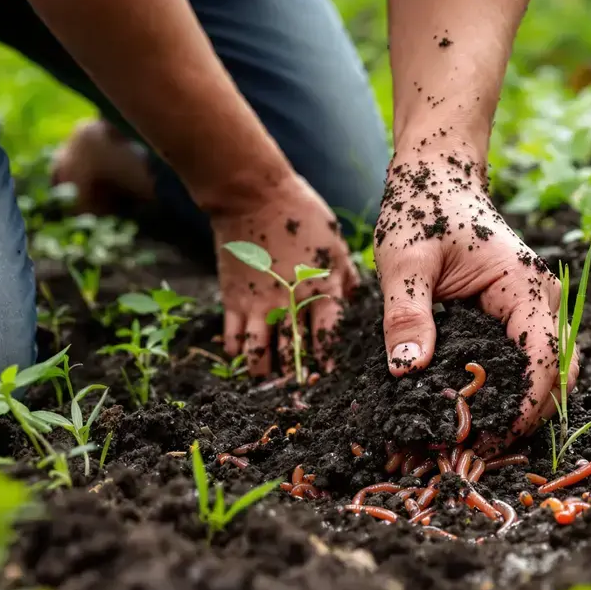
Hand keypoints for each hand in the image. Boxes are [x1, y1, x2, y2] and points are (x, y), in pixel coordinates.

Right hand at [214, 172, 358, 376]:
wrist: (254, 195)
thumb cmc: (302, 215)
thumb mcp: (335, 243)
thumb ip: (346, 277)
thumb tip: (357, 301)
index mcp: (321, 290)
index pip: (330, 338)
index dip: (330, 362)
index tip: (331, 379)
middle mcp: (291, 304)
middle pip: (295, 353)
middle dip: (298, 377)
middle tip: (300, 394)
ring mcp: (259, 304)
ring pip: (261, 353)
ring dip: (265, 373)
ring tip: (268, 385)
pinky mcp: (233, 299)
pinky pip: (233, 337)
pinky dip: (236, 353)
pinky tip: (242, 360)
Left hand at [374, 148, 578, 441]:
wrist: (435, 178)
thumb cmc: (422, 209)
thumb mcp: (404, 260)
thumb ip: (407, 315)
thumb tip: (407, 371)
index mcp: (522, 285)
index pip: (543, 356)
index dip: (525, 403)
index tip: (490, 435)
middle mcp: (538, 300)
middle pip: (556, 374)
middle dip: (525, 415)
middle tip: (478, 448)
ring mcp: (530, 310)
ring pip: (544, 373)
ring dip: (518, 408)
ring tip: (474, 437)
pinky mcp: (514, 318)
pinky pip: (522, 362)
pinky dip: (504, 390)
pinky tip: (470, 410)